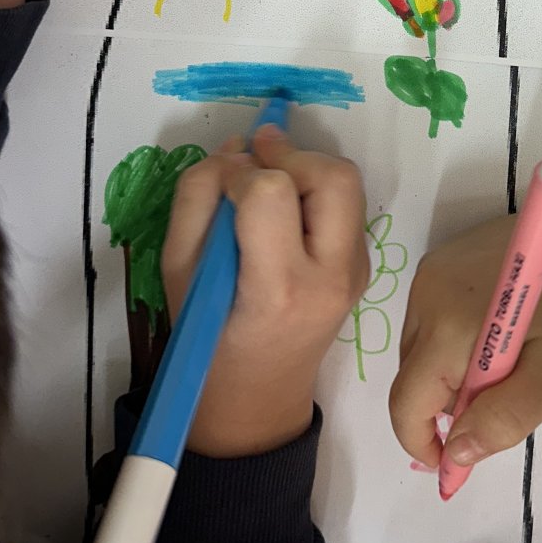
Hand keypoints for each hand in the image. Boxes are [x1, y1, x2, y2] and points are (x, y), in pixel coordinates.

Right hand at [162, 127, 369, 456]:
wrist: (258, 394)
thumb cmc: (207, 336)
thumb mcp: (178, 271)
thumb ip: (198, 201)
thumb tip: (235, 148)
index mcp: (278, 289)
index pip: (272, 195)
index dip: (242, 172)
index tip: (222, 180)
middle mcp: (330, 278)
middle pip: (334, 178)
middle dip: (291, 156)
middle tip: (255, 159)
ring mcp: (355, 272)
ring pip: (347, 182)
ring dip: (305, 168)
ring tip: (267, 183)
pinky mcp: (363, 264)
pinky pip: (346, 204)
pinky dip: (314, 190)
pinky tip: (284, 210)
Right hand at [389, 211, 541, 473]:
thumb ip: (503, 420)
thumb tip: (455, 454)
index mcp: (447, 323)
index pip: (406, 401)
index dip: (422, 442)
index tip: (453, 463)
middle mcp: (426, 291)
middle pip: (411, 374)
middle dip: (443, 404)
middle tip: (498, 402)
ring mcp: (431, 269)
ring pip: (418, 347)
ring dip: (447, 372)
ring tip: (503, 365)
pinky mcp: (443, 258)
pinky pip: (428, 318)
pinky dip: (450, 341)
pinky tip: (495, 334)